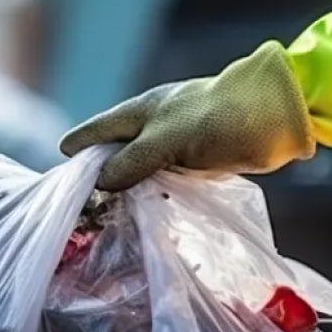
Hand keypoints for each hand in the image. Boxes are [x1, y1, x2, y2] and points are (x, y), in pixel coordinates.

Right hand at [59, 42, 313, 190]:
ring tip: (110, 220)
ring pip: (140, 168)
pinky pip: (165, 179)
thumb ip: (133, 161)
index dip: (77, 153)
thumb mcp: (167, 139)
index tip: (58, 181)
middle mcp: (153, 125)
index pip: (95, 132)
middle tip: (82, 212)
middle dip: (99, 177)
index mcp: (140, 111)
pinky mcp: (197, 160)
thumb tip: (100, 183)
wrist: (273, 115)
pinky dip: (153, 194)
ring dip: (128, 190)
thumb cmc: (218, 118)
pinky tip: (148, 214)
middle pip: (115, 152)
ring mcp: (176, 142)